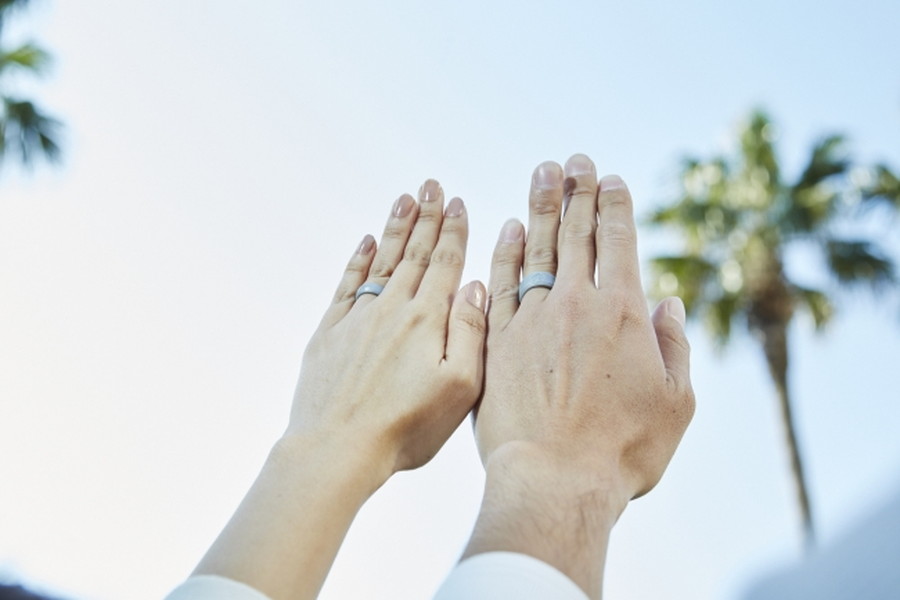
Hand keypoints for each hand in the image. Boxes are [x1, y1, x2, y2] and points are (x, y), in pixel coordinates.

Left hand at [290, 179, 486, 478]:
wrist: (337, 447)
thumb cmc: (404, 427)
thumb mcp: (459, 388)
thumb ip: (470, 333)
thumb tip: (473, 288)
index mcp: (427, 321)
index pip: (444, 263)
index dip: (453, 231)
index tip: (457, 203)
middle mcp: (392, 309)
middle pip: (414, 253)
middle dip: (426, 217)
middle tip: (431, 185)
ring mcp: (358, 318)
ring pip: (382, 261)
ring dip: (395, 229)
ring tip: (405, 198)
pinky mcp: (330, 333)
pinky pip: (348, 283)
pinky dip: (359, 260)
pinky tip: (366, 243)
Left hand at [464, 155, 693, 598]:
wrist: (555, 480)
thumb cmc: (623, 451)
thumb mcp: (675, 403)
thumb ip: (674, 346)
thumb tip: (666, 303)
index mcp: (623, 312)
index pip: (619, 240)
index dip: (614, 204)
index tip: (610, 178)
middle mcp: (576, 304)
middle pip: (576, 232)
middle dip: (577, 190)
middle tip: (572, 159)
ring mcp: (532, 319)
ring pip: (537, 247)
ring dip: (540, 207)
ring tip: (542, 173)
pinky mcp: (497, 341)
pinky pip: (500, 283)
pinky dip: (504, 253)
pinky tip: (507, 229)